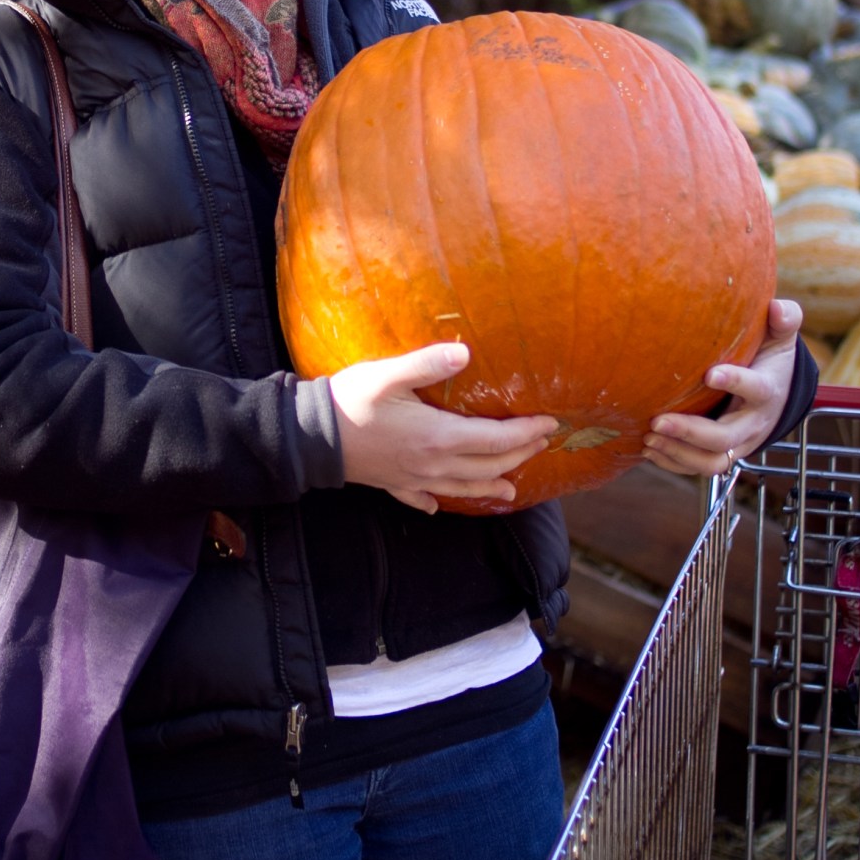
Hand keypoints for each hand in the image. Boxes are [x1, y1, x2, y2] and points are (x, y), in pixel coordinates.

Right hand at [330, 341, 556, 513]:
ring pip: (463, 488)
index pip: (495, 439)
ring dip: (490, 484)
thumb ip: (427, 363)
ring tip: (510, 487)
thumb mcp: (388, 375)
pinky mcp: (393, 485)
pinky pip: (423, 499)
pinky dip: (437, 502)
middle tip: (540, 445)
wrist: (310, 437)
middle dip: (518, 455)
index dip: (526, 433)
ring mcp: (413, 479)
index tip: (549, 424)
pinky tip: (439, 506)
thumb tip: (465, 353)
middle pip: (487, 465)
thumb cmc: (350, 401)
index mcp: (438, 437)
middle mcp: (433, 464)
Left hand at [641, 298, 803, 478]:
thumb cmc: (769, 358)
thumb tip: (778, 308)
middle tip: (658, 420)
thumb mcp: (780, 338)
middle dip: (691, 432)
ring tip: (648, 438)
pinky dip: (673, 462)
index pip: (756, 389)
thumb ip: (785, 319)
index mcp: (767, 391)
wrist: (777, 393)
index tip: (709, 373)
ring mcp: (738, 443)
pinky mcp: (721, 453)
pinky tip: (648, 448)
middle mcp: (753, 423)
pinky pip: (698, 468)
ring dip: (679, 453)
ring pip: (712, 462)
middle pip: (725, 438)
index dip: (735, 382)